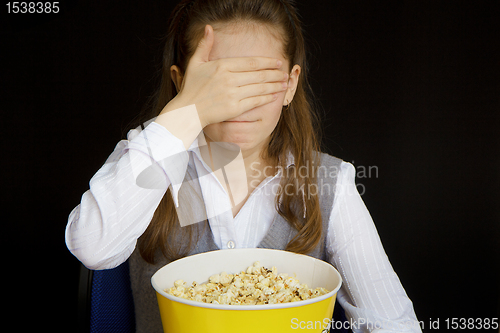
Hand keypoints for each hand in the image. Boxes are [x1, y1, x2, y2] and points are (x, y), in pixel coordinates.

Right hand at [163, 24, 288, 127]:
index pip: (251, 62)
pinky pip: (255, 101)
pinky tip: (274, 96)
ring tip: (284, 83)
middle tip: (285, 73)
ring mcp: (233, 94)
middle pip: (259, 74)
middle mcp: (229, 79)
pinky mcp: (235, 108)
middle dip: (275, 73)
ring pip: (260, 88)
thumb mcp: (196, 62)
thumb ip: (204, 45)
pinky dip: (266, 98)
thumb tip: (209, 28)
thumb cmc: (191, 87)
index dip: (267, 62)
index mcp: (222, 66)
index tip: (277, 62)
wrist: (188, 111)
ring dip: (274, 85)